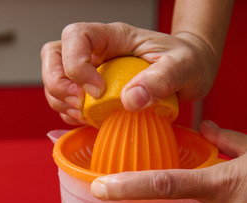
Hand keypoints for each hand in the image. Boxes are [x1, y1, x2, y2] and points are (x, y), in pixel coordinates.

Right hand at [41, 22, 218, 124]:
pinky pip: (66, 100)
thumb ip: (160, 80)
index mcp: (114, 37)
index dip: (76, 64)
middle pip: (53, 55)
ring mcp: (91, 70)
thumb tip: (130, 100)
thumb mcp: (184, 67)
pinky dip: (70, 114)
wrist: (192, 70)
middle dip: (58, 85)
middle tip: (82, 106)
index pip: (76, 36)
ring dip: (62, 103)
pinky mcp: (91, 91)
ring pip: (54, 79)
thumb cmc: (189, 61)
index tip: (98, 91)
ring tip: (87, 117)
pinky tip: (90, 122)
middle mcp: (96, 51)